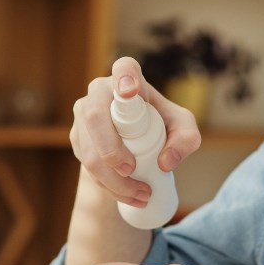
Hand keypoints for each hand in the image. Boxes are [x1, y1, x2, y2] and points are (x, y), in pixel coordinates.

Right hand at [70, 57, 200, 206]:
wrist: (137, 142)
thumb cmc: (162, 125)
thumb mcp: (183, 130)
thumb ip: (186, 139)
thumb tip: (165, 162)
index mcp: (128, 78)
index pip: (124, 68)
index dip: (124, 77)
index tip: (130, 91)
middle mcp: (99, 91)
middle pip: (95, 117)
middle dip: (112, 150)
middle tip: (133, 171)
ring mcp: (83, 114)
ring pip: (88, 149)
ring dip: (112, 179)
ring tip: (141, 195)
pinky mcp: (77, 137)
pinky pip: (86, 164)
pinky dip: (107, 186)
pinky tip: (127, 196)